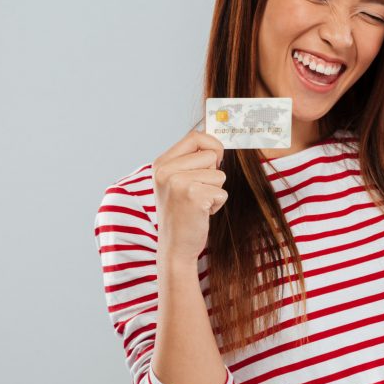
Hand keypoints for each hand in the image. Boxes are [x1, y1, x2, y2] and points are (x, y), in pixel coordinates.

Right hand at [151, 131, 227, 261]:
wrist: (175, 247)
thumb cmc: (182, 213)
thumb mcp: (176, 181)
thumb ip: (191, 160)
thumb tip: (217, 142)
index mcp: (161, 163)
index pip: (195, 136)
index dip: (212, 146)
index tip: (215, 161)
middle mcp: (165, 170)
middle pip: (210, 155)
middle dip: (214, 174)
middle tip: (197, 193)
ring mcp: (177, 182)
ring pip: (219, 175)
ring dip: (215, 191)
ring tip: (197, 204)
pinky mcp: (192, 196)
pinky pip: (222, 192)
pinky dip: (217, 204)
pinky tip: (200, 213)